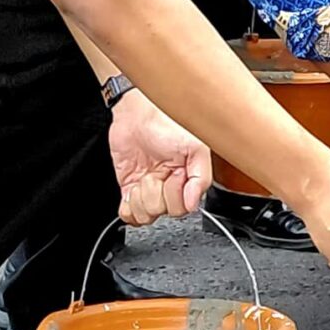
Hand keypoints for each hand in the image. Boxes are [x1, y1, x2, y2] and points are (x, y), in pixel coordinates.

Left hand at [107, 91, 212, 226]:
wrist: (137, 114)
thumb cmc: (169, 123)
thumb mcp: (196, 148)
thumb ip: (201, 178)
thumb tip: (193, 204)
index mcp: (188, 181)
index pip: (182, 209)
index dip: (175, 194)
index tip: (174, 176)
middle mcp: (169, 188)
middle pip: (161, 212)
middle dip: (156, 193)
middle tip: (157, 172)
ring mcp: (149, 190)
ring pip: (144, 216)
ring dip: (140, 197)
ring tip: (144, 177)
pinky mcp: (130, 189)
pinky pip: (128, 215)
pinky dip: (128, 207)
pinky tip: (133, 189)